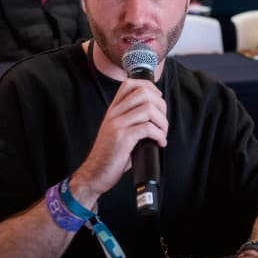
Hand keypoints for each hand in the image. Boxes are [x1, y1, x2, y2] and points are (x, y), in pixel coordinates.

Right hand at [71, 79, 167, 204]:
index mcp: (113, 110)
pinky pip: (148, 128)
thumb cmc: (110, 155)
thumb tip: (156, 116)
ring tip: (162, 133)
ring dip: (162, 122)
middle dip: (161, 106)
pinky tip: (159, 143)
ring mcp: (117, 125)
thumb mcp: (117, 131)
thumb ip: (131, 120)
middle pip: (143, 93)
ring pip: (148, 109)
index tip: (158, 100)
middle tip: (163, 121)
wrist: (95, 173)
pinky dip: (159, 135)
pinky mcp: (122, 138)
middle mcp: (114, 114)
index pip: (129, 84)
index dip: (149, 87)